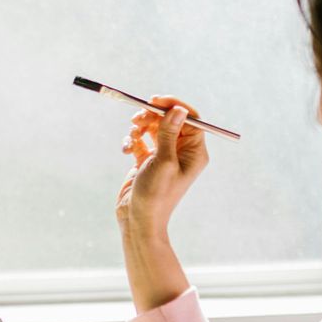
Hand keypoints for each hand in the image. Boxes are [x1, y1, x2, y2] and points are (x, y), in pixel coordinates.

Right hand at [116, 97, 209, 238]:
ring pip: (153, 128)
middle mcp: (182, 152)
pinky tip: (126, 150)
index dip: (173, 106)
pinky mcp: (147, 161)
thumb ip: (169, 134)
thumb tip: (178, 110)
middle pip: (170, 120)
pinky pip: (141, 140)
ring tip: (132, 135)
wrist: (138, 220)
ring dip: (140, 127)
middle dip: (152, 116)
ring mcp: (164, 156)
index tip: (155, 101)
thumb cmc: (155, 195)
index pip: (190, 119)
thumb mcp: (164, 161)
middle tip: (137, 117)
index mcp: (194, 153)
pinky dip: (132, 140)